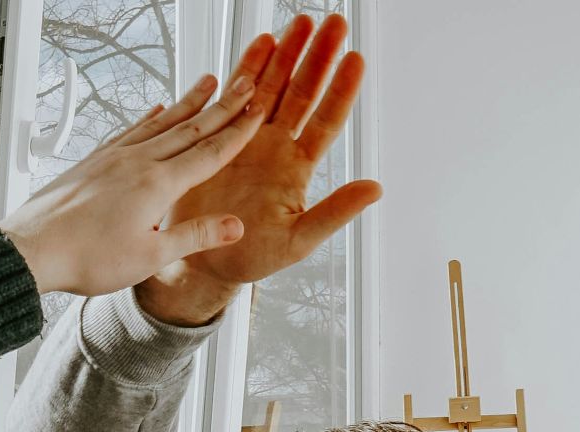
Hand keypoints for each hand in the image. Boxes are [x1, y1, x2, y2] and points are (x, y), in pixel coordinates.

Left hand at [0, 73, 263, 296]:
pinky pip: (129, 131)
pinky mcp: (94, 161)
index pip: (209, 153)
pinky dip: (148, 118)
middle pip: (189, 128)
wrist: (32, 249)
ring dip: (188, 103)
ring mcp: (113, 157)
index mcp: (157, 184)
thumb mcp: (150, 256)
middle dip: (222, 107)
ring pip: (160, 123)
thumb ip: (194, 235)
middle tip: (246, 84)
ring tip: (208, 83)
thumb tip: (235, 225)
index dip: (237, 132)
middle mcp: (137, 162)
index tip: (259, 111)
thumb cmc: (87, 258)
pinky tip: (155, 110)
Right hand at [136, 14, 381, 325]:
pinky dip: (248, 69)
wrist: (203, 260)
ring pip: (273, 87)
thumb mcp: (298, 241)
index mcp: (297, 169)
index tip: (355, 60)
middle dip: (317, 58)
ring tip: (300, 22)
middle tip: (334, 24)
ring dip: (287, 54)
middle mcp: (277, 147)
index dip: (341, 91)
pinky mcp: (220, 138)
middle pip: (302, 93)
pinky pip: (236, 97)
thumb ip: (334, 213)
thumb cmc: (252, 257)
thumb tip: (375, 188)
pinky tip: (261, 43)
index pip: (326, 121)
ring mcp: (248, 139)